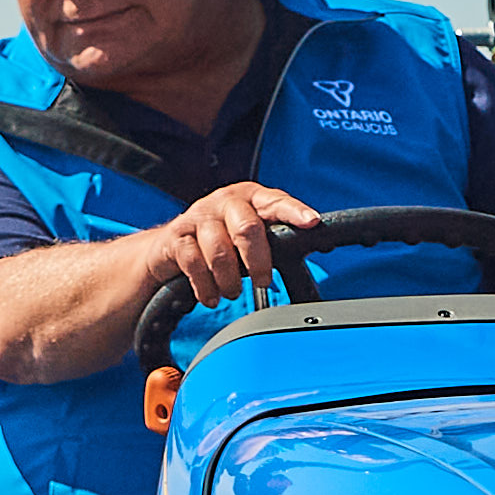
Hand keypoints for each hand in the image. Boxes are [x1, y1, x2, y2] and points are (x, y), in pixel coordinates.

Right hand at [152, 182, 320, 305]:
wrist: (171, 245)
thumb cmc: (223, 239)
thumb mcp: (253, 233)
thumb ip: (281, 237)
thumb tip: (323, 245)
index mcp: (251, 197)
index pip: (276, 201)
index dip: (294, 212)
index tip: (311, 223)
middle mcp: (225, 202)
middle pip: (247, 227)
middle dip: (258, 260)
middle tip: (264, 281)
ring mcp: (199, 217)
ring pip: (219, 250)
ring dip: (229, 279)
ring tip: (232, 292)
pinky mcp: (177, 237)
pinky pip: (193, 263)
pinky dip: (205, 286)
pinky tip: (211, 296)